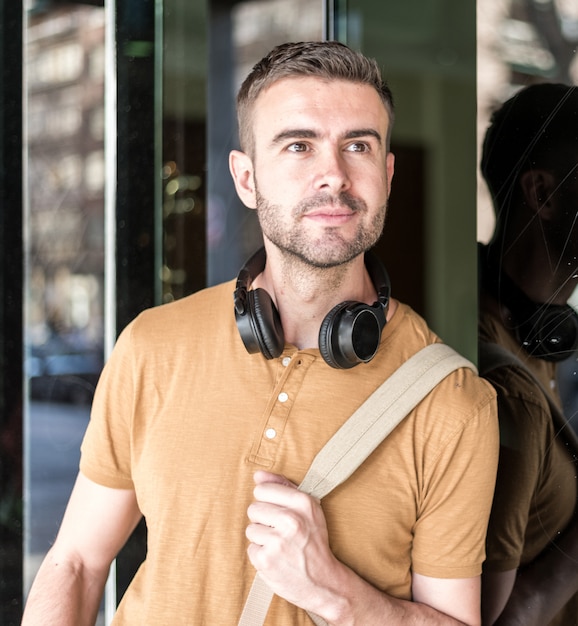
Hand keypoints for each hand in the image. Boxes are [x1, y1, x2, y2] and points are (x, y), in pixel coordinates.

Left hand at [245, 470, 340, 611]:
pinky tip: (277, 559)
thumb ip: (283, 487)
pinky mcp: (266, 560)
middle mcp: (291, 520)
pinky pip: (251, 549)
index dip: (267, 501)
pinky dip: (261, 555)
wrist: (325, 583)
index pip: (263, 489)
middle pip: (254, 508)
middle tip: (280, 532)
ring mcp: (278, 541)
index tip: (278, 512)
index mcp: (303, 503)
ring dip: (262, 538)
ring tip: (280, 546)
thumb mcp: (308, 510)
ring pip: (251, 529)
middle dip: (263, 520)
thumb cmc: (314, 542)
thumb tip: (258, 474)